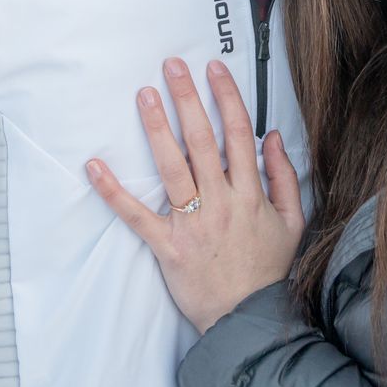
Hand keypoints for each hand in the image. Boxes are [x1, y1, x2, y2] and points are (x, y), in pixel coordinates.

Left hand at [87, 57, 305, 333]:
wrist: (247, 320)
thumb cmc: (267, 272)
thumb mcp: (291, 223)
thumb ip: (283, 178)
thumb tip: (272, 139)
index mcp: (250, 194)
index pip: (238, 133)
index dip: (226, 97)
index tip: (214, 70)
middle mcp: (221, 202)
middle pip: (202, 140)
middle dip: (187, 98)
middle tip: (172, 66)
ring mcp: (192, 223)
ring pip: (172, 167)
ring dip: (157, 128)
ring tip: (145, 96)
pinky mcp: (167, 246)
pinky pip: (137, 216)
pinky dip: (114, 192)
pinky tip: (95, 167)